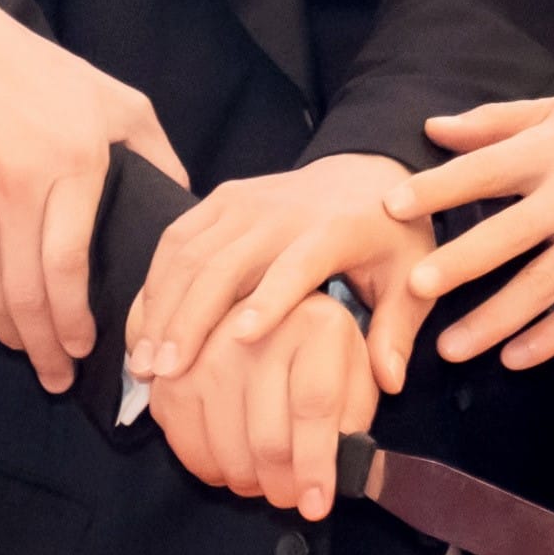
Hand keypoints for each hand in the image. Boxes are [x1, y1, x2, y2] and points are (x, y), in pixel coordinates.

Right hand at [0, 0, 182, 390]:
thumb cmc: (39, 73)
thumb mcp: (117, 100)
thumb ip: (157, 153)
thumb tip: (185, 205)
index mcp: (69, 164)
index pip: (67, 266)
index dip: (75, 320)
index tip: (86, 349)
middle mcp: (16, 188)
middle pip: (26, 293)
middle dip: (44, 347)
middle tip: (58, 378)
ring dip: (9, 335)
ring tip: (30, 354)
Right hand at [140, 154, 425, 395]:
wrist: (366, 171)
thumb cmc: (390, 237)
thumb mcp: (410, 279)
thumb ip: (397, 330)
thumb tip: (388, 383)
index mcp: (332, 230)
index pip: (295, 264)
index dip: (269, 300)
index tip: (241, 340)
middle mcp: (281, 210)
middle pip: (222, 263)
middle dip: (187, 319)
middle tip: (165, 373)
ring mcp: (244, 200)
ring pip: (188, 253)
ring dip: (160, 307)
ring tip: (143, 361)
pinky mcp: (220, 198)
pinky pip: (176, 239)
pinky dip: (155, 283)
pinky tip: (143, 327)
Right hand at [148, 292, 382, 510]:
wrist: (264, 299)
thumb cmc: (320, 344)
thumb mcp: (358, 366)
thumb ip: (360, 409)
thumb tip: (354, 464)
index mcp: (318, 321)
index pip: (315, 405)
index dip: (317, 464)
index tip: (319, 505)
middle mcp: (259, 327)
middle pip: (268, 437)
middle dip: (282, 486)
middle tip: (290, 500)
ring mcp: (210, 346)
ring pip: (227, 446)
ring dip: (248, 482)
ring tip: (264, 484)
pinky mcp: (177, 365)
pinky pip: (185, 437)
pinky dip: (207, 466)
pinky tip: (228, 467)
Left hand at [393, 47, 553, 369]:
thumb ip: (501, 120)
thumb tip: (435, 128)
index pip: (482, 171)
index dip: (434, 189)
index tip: (390, 206)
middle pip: (503, 236)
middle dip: (455, 266)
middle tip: (412, 289)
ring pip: (539, 287)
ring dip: (492, 320)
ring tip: (451, 348)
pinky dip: (549, 337)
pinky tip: (516, 357)